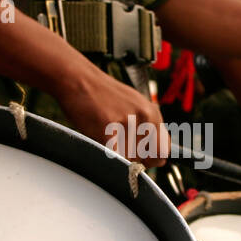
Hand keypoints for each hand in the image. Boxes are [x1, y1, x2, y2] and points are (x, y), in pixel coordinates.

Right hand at [54, 68, 168, 166]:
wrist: (77, 78)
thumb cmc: (102, 95)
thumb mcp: (133, 106)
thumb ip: (146, 128)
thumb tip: (155, 156)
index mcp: (152, 112)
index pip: (163, 151)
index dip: (151, 159)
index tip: (140, 157)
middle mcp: (144, 117)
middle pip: (146, 159)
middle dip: (133, 160)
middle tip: (119, 145)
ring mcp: (127, 123)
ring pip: (128, 161)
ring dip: (117, 156)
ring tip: (105, 135)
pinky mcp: (108, 129)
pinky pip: (112, 157)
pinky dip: (104, 153)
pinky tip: (98, 137)